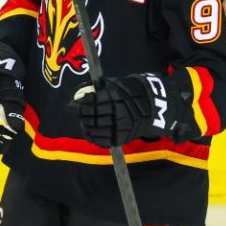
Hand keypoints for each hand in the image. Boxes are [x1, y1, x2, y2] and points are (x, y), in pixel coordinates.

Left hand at [67, 73, 191, 147]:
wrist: (153, 108)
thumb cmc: (131, 93)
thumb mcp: (116, 85)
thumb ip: (99, 88)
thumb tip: (78, 91)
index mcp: (114, 97)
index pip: (90, 102)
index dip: (78, 104)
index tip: (72, 105)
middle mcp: (116, 112)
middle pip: (91, 116)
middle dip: (80, 114)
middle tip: (75, 111)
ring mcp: (118, 126)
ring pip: (94, 129)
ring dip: (85, 125)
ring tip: (83, 122)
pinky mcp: (120, 137)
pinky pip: (101, 140)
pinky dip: (92, 137)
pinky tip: (89, 132)